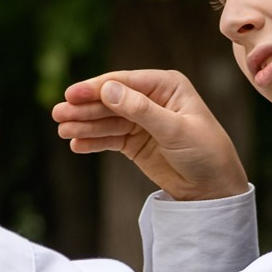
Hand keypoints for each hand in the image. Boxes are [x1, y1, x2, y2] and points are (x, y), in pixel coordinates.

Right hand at [52, 69, 248, 200]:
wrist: (214, 188)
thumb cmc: (205, 152)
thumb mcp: (175, 130)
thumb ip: (141, 110)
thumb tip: (108, 90)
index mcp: (166, 86)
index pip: (124, 83)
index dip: (96, 88)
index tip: (71, 94)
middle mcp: (151, 99)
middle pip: (110, 100)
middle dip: (84, 107)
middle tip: (58, 114)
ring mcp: (141, 121)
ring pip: (106, 120)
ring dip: (84, 125)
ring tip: (62, 131)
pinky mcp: (135, 142)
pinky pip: (109, 138)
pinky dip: (93, 141)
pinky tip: (76, 144)